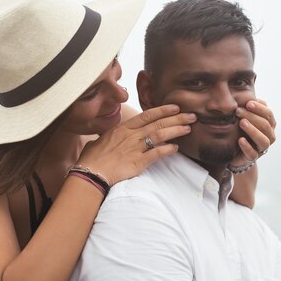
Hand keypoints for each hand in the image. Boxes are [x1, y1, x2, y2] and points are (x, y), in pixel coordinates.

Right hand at [76, 105, 195, 184]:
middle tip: (191, 115)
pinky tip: (176, 148)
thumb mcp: (99, 141)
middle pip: (158, 123)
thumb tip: (109, 136)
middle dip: (176, 118)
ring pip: (159, 135)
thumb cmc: (91, 159)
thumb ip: (109, 136)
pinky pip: (156, 154)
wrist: (90, 173)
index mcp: (122, 128)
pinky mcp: (138, 162)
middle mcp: (131, 136)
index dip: (162, 110)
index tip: (175, 107)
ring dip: (175, 131)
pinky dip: (167, 150)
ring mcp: (135, 148)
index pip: (146, 115)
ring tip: (188, 128)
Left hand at [230, 99, 276, 166]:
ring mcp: (262, 148)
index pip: (269, 115)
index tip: (248, 103)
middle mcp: (269, 136)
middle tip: (238, 111)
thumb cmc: (242, 130)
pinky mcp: (252, 158)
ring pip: (263, 141)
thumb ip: (249, 107)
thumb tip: (250, 96)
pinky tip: (240, 140)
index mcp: (269, 124)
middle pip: (266, 126)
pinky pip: (252, 154)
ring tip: (241, 123)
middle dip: (252, 117)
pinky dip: (247, 147)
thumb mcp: (246, 116)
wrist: (235, 151)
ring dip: (253, 131)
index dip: (260, 108)